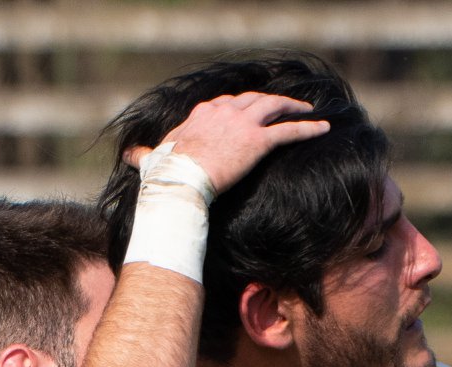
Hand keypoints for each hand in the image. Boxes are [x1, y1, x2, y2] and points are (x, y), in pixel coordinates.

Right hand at [123, 92, 330, 194]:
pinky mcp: (257, 141)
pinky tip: (324, 128)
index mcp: (202, 113)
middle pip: (253, 99)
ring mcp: (242, 124)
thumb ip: (144, 155)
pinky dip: (308, 128)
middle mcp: (224, 111)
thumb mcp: (152, 160)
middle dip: (270, 101)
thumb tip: (128, 155)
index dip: (239, 107)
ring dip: (293, 107)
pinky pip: (289, 131)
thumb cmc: (166, 174)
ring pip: (274, 107)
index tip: (248, 111)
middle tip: (284, 105)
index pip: (225, 104)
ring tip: (307, 112)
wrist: (180, 182)